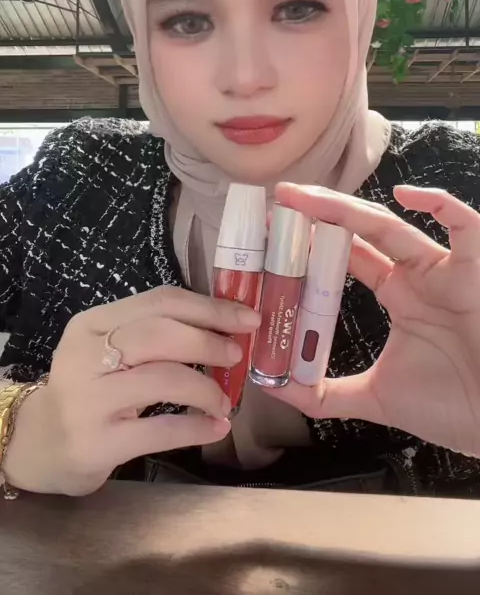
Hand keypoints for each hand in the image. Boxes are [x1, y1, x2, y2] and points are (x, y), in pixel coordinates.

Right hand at [4, 286, 258, 494]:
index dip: (210, 308)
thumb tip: (226, 326)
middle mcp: (86, 356)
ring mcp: (89, 400)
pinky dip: (197, 427)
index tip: (247, 318)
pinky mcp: (97, 443)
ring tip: (224, 403)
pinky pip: (161, 430)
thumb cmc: (88, 390)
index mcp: (92, 324)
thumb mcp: (107, 350)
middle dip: (209, 341)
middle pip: (160, 334)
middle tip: (236, 356)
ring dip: (207, 389)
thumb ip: (153, 333)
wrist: (39, 444)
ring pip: (164, 379)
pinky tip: (216, 428)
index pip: (160, 301)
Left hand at [268, 183, 479, 458]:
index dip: (314, 241)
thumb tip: (272, 384)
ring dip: (346, 207)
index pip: (348, 256)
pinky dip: (440, 205)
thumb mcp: (376, 398)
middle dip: (319, 213)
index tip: (274, 230)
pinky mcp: (474, 272)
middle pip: (361, 231)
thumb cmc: (453, 406)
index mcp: (398, 295)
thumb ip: (325, 394)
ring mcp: (444, 270)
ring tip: (303, 196)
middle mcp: (417, 275)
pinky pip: (465, 226)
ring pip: (392, 225)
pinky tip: (405, 195)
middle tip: (279, 199)